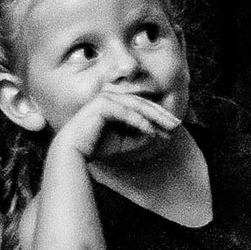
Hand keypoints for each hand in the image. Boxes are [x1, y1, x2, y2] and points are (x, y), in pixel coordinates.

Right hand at [55, 90, 182, 167]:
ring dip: (155, 116)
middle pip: (142, 103)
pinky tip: (151, 131)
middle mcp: (110, 97)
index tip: (174, 127)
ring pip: (137, 105)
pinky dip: (139, 121)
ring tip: (169, 127)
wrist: (73, 151)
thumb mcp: (124, 143)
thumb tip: (156, 133)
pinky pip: (126, 112)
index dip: (159, 116)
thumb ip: (139, 136)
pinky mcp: (102, 104)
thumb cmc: (96, 147)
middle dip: (161, 114)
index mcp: (115, 103)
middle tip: (177, 124)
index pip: (142, 106)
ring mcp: (105, 98)